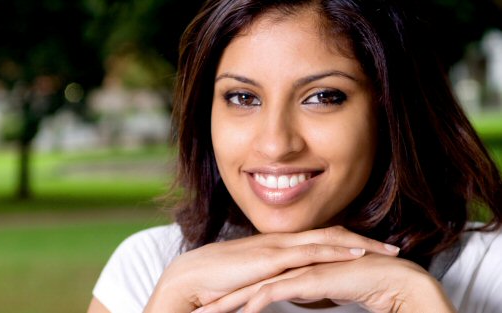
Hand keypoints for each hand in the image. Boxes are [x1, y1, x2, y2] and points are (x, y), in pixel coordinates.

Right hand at [196, 253, 455, 312]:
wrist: (189, 279)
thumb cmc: (215, 282)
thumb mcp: (251, 280)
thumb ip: (272, 280)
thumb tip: (292, 290)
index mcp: (276, 244)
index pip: (319, 237)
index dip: (346, 241)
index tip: (370, 248)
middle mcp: (281, 240)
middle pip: (331, 234)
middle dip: (363, 239)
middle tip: (391, 246)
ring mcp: (277, 247)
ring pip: (328, 239)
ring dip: (360, 243)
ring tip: (387, 250)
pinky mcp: (272, 259)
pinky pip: (312, 253)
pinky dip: (338, 252)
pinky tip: (358, 255)